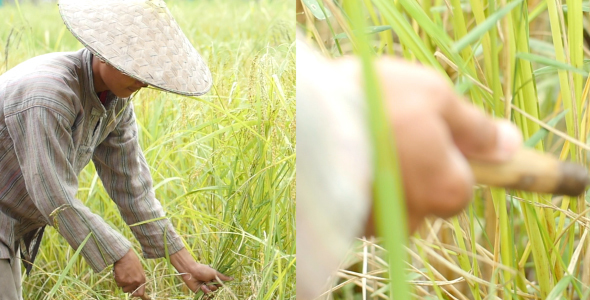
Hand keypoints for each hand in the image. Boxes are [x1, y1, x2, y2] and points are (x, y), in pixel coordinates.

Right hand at [113, 248, 149, 299]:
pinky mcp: (121, 280)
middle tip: (125, 277)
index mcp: (142, 279)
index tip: (132, 292)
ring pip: (122, 287)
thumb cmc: (131, 260)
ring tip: (123, 273)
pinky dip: (117, 278)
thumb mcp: (138, 270)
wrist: (124, 255)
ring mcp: (128, 282)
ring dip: (121, 282)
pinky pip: (117, 283)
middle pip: (128, 291)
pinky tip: (120, 271)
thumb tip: (134, 289)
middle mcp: (136, 281)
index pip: (140, 293)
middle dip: (125, 286)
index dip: (135, 294)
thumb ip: (137, 279)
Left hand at [170, 248, 232, 293]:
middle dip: (213, 284)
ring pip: (212, 292)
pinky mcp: (200, 291)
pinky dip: (205, 291)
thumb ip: (223, 277)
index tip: (215, 278)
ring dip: (208, 287)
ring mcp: (205, 287)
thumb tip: (233, 278)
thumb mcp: (214, 273)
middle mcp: (210, 282)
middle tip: (208, 279)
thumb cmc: (203, 270)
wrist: (191, 272)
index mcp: (214, 277)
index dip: (219, 282)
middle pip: (216, 288)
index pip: (220, 283)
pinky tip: (202, 287)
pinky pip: (206, 295)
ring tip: (204, 283)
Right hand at [334, 57, 521, 232]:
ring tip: (360, 137)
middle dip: (413, 167)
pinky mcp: (343, 221)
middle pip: (425, 196)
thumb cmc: (378, 102)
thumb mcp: (436, 97)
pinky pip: (362, 204)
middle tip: (387, 129)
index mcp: (447, 189)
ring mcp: (377, 223)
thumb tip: (510, 145)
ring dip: (383, 174)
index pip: (463, 185)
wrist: (306, 119)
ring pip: (391, 201)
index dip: (448, 155)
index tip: (426, 130)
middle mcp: (415, 217)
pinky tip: (343, 153)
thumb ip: (476, 127)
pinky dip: (358, 183)